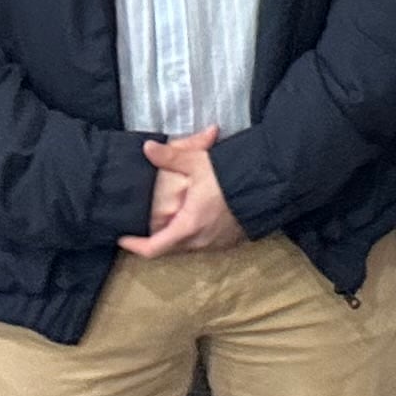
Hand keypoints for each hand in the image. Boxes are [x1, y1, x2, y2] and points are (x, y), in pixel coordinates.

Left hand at [122, 130, 248, 257]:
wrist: (272, 183)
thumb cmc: (231, 176)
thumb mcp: (197, 162)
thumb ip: (170, 156)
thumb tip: (146, 147)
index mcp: (187, 227)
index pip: (153, 248)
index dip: (135, 246)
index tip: (123, 238)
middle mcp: (201, 241)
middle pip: (170, 248)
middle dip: (157, 238)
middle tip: (149, 224)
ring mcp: (218, 243)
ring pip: (189, 246)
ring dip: (179, 235)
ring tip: (175, 218)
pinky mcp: (233, 241)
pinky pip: (207, 242)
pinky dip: (198, 233)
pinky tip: (201, 217)